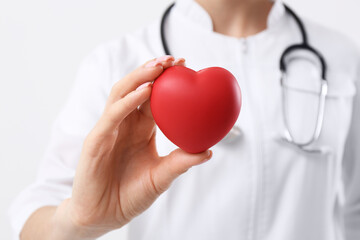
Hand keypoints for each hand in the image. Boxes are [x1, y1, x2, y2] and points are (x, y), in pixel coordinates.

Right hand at [54, 56, 211, 238]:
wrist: (103, 216)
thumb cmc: (130, 195)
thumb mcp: (161, 177)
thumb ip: (181, 162)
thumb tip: (208, 151)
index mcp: (140, 129)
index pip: (153, 97)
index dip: (167, 80)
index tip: (187, 66)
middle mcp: (124, 124)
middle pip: (136, 87)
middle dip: (153, 70)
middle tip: (175, 59)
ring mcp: (109, 129)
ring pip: (121, 94)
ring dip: (139, 77)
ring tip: (159, 67)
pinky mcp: (96, 140)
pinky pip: (113, 115)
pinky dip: (128, 101)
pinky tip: (145, 91)